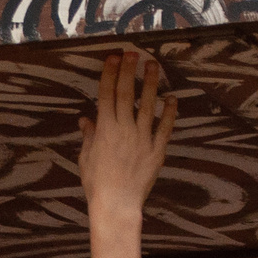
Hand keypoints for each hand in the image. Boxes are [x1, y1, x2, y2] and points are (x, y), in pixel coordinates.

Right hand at [76, 51, 175, 257]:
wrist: (117, 205)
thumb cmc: (97, 184)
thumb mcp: (86, 158)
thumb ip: (89, 136)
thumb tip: (85, 119)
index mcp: (104, 130)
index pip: (106, 94)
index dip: (109, 74)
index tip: (113, 57)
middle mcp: (124, 130)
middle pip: (126, 94)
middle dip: (129, 71)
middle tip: (132, 52)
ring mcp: (142, 139)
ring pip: (147, 105)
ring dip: (150, 83)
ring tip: (153, 65)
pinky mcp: (157, 150)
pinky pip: (165, 127)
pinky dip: (169, 112)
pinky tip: (172, 98)